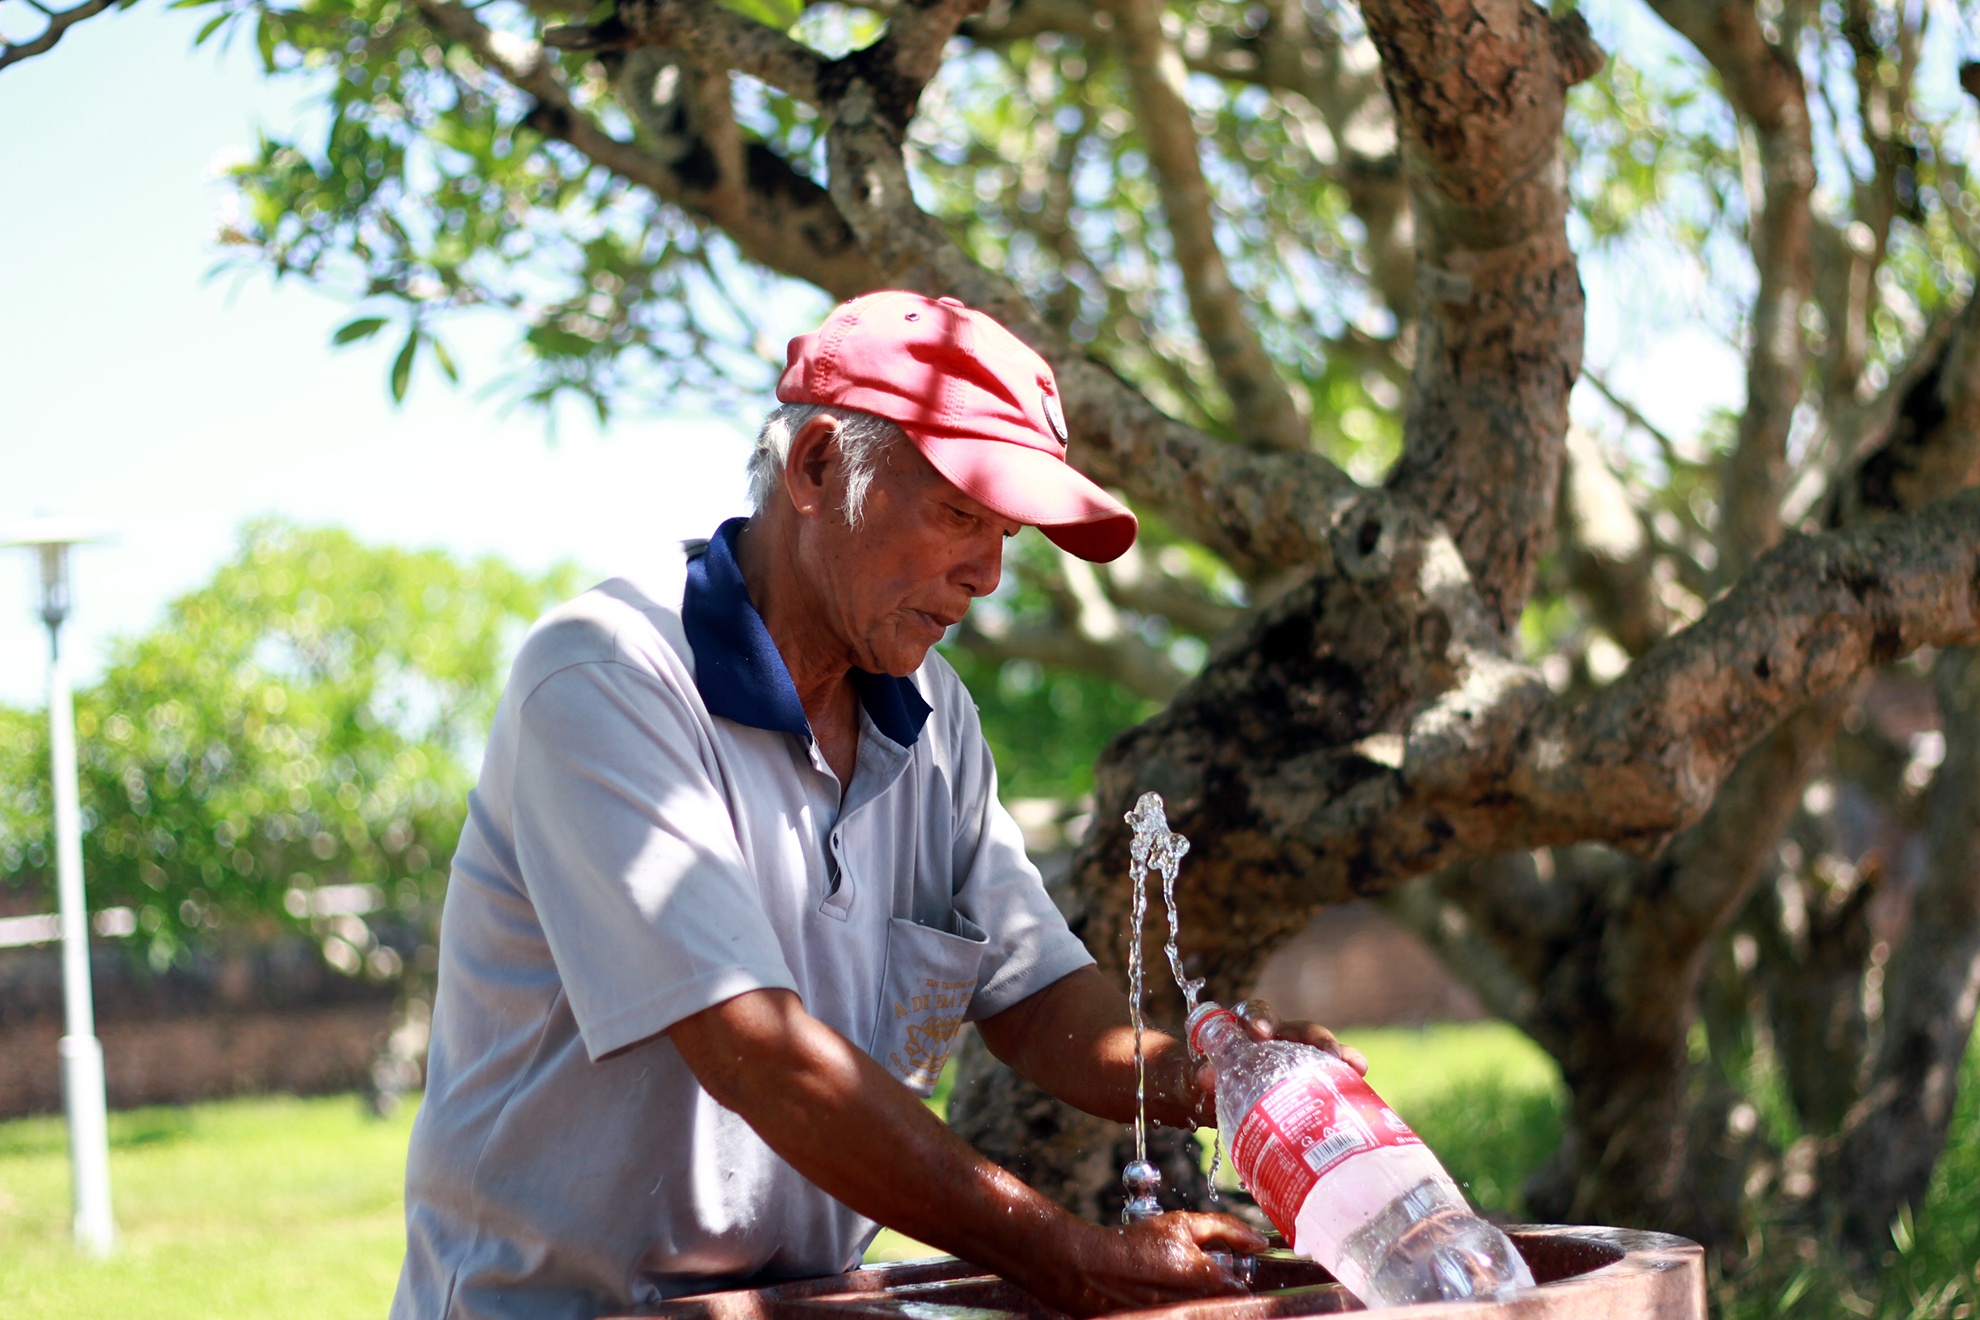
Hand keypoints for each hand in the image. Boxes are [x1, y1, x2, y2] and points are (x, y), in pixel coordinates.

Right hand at [1024, 1212, 1267, 1316]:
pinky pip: (1184, 1316)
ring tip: (1171, 1286)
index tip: (1226, 1270)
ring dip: (1197, 1300)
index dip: (1236, 1278)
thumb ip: (1225, 1228)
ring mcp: (1179, 1317)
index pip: (1243, 1290)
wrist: (1090, 1268)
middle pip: (1224, 1304)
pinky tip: (1159, 1295)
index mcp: (1208, 1279)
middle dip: (1215, 1291)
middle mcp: (1198, 1305)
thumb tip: (1259, 1239)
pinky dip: (1179, 1308)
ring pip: (1204, 1311)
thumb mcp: (1181, 1224)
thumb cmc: (1135, 1244)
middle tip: (1192, 1278)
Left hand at [1190, 998, 1368, 1118]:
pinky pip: (1331, 1074)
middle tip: (1325, 1051)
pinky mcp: (1310, 1080)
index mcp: (1243, 1031)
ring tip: (1356, 1066)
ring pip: (1320, 1049)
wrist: (1211, 1100)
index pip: (1252, 1014)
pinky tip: (1361, 1080)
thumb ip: (1195, 1077)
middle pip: (1297, 1029)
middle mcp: (1274, 1040)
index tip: (1260, 1033)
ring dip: (1338, 1054)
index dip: (1258, 1019)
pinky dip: (1346, 1076)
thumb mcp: (1194, 1080)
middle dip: (1312, 1037)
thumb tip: (1205, 1076)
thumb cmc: (1201, 1083)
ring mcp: (1296, 1059)